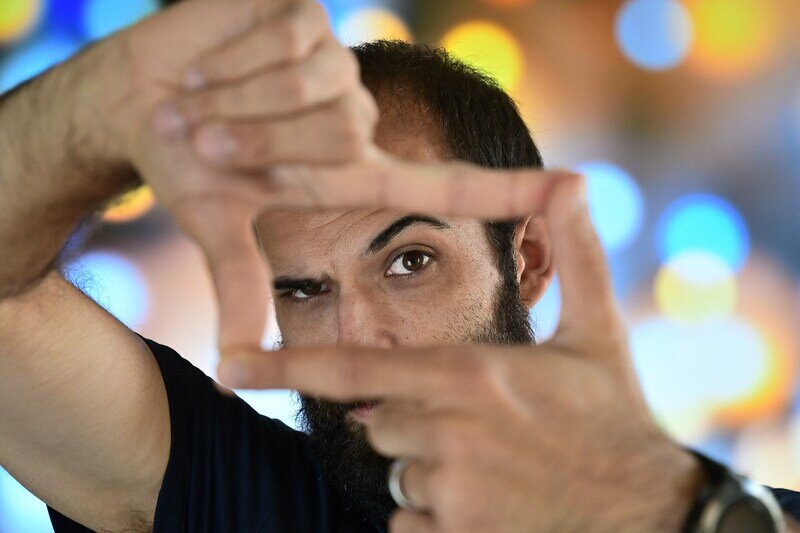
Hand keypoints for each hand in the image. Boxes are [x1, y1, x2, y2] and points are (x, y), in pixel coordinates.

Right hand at [94, 0, 559, 358]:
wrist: (138, 101)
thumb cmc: (183, 165)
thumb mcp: (216, 229)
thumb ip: (239, 287)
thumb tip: (232, 365)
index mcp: (348, 171)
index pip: (446, 183)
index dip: (509, 192)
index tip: (573, 190)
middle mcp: (356, 117)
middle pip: (342, 137)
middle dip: (260, 144)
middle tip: (211, 140)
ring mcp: (337, 64)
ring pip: (315, 89)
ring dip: (240, 106)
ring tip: (206, 103)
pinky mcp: (309, 15)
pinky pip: (289, 43)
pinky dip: (233, 60)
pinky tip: (212, 63)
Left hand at [222, 175, 704, 531]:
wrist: (651, 512)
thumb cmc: (617, 419)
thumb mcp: (600, 332)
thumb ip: (578, 254)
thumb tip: (574, 181)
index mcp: (468, 374)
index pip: (355, 370)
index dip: (284, 367)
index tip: (229, 368)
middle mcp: (448, 430)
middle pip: (379, 424)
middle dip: (413, 424)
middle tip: (482, 428)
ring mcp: (451, 490)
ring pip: (396, 476)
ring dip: (430, 472)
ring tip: (495, 467)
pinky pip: (408, 523)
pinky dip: (435, 517)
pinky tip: (492, 505)